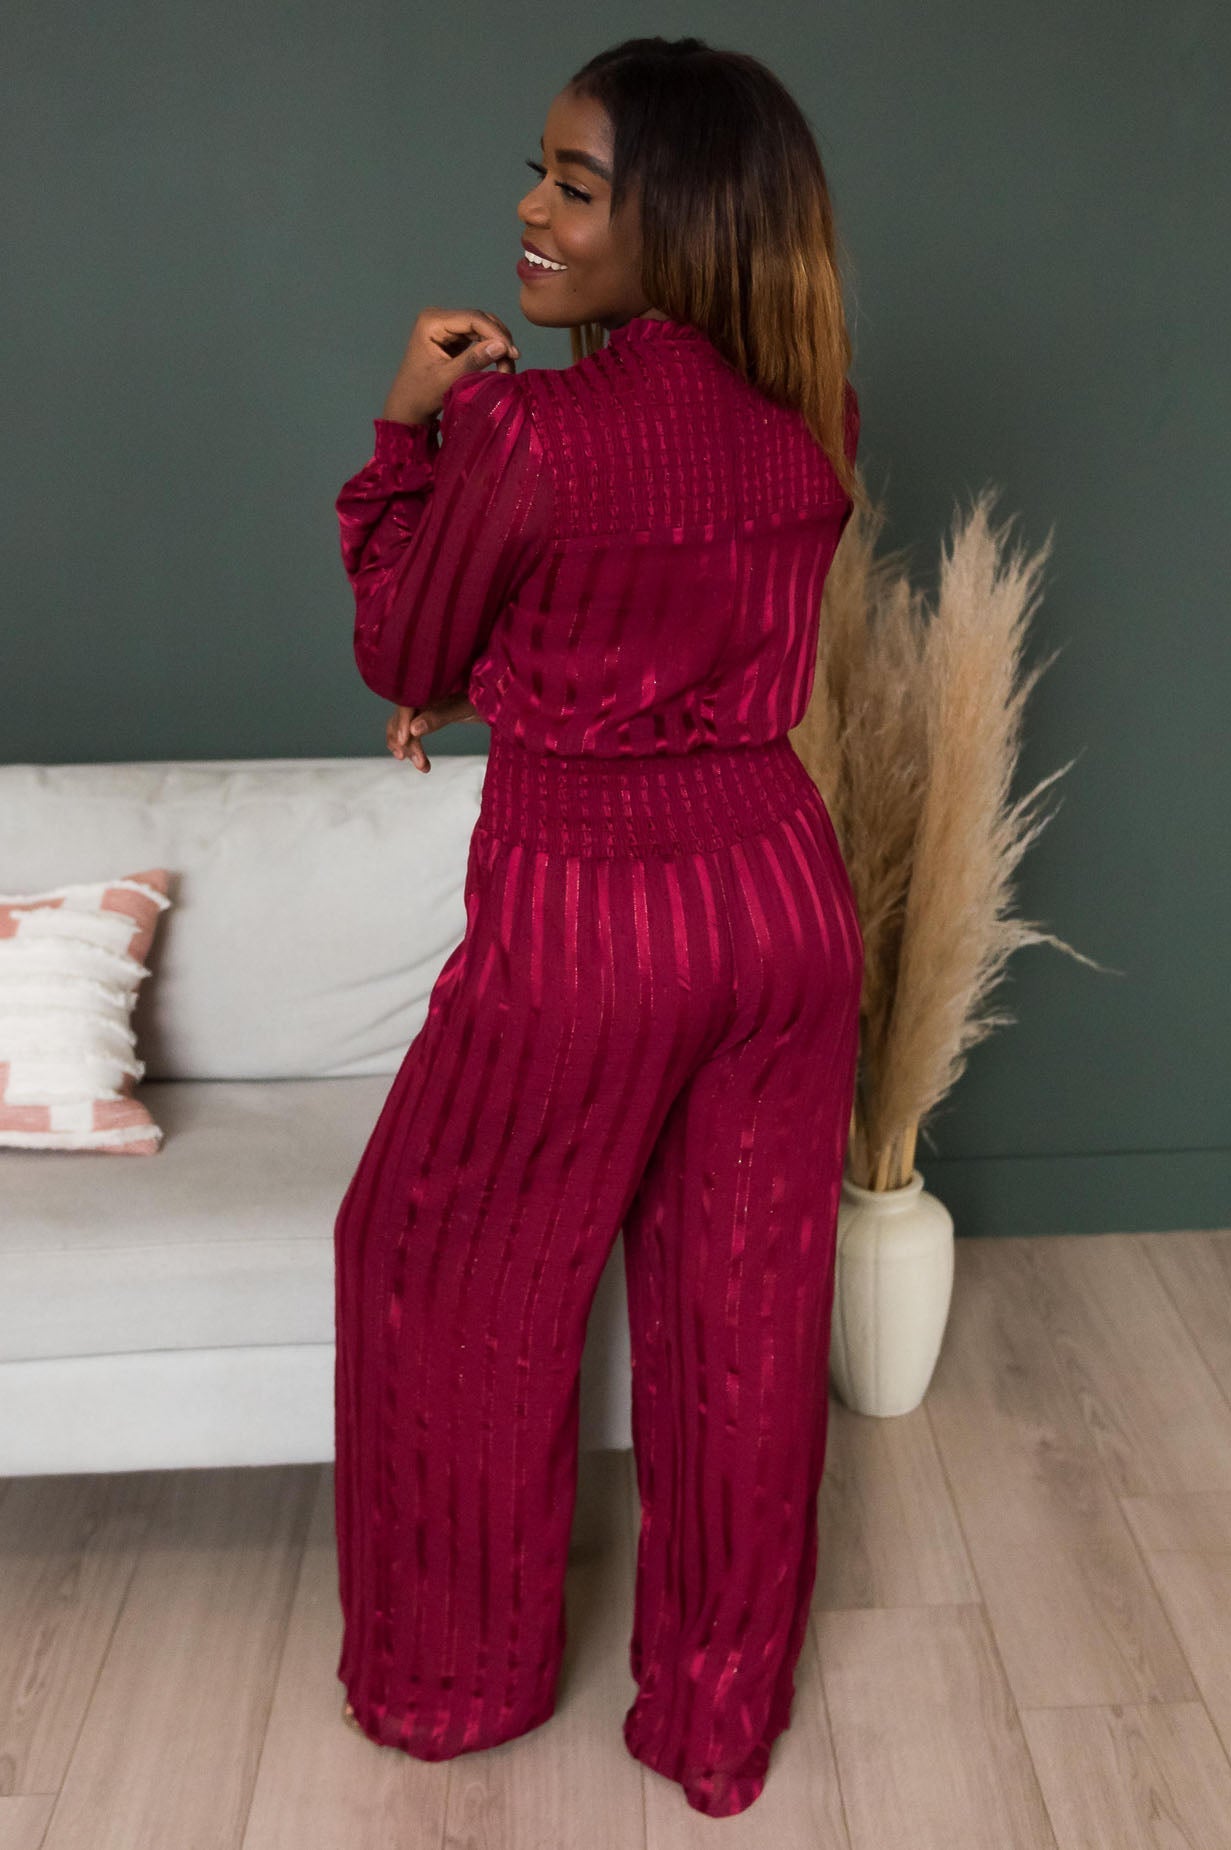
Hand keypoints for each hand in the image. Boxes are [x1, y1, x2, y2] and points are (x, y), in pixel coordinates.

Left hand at [382, 306, 520, 425]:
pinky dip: (490, 349)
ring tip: (507, 367)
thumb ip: (474, 360)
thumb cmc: (421, 395)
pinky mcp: (452, 337)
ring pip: (482, 328)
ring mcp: (446, 326)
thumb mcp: (448, 379)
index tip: (513, 354)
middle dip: (499, 339)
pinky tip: (499, 364)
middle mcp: (438, 317)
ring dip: (497, 345)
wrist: (407, 407)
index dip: (496, 334)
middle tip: (513, 362)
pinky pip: (478, 338)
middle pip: (479, 320)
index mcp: (431, 321)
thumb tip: (502, 346)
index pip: (473, 318)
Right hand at [386, 693, 481, 772]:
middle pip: (403, 718)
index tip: (404, 742)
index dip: (402, 721)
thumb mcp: (465, 708)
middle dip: (409, 742)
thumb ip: (439, 716)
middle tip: (421, 765)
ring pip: (403, 726)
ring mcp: (422, 705)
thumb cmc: (485, 700)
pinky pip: (410, 730)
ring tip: (422, 767)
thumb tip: (413, 729)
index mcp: (431, 685)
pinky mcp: (425, 715)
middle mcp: (423, 694)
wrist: (495, 702)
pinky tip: (416, 761)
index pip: (406, 702)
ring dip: (407, 747)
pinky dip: (410, 746)